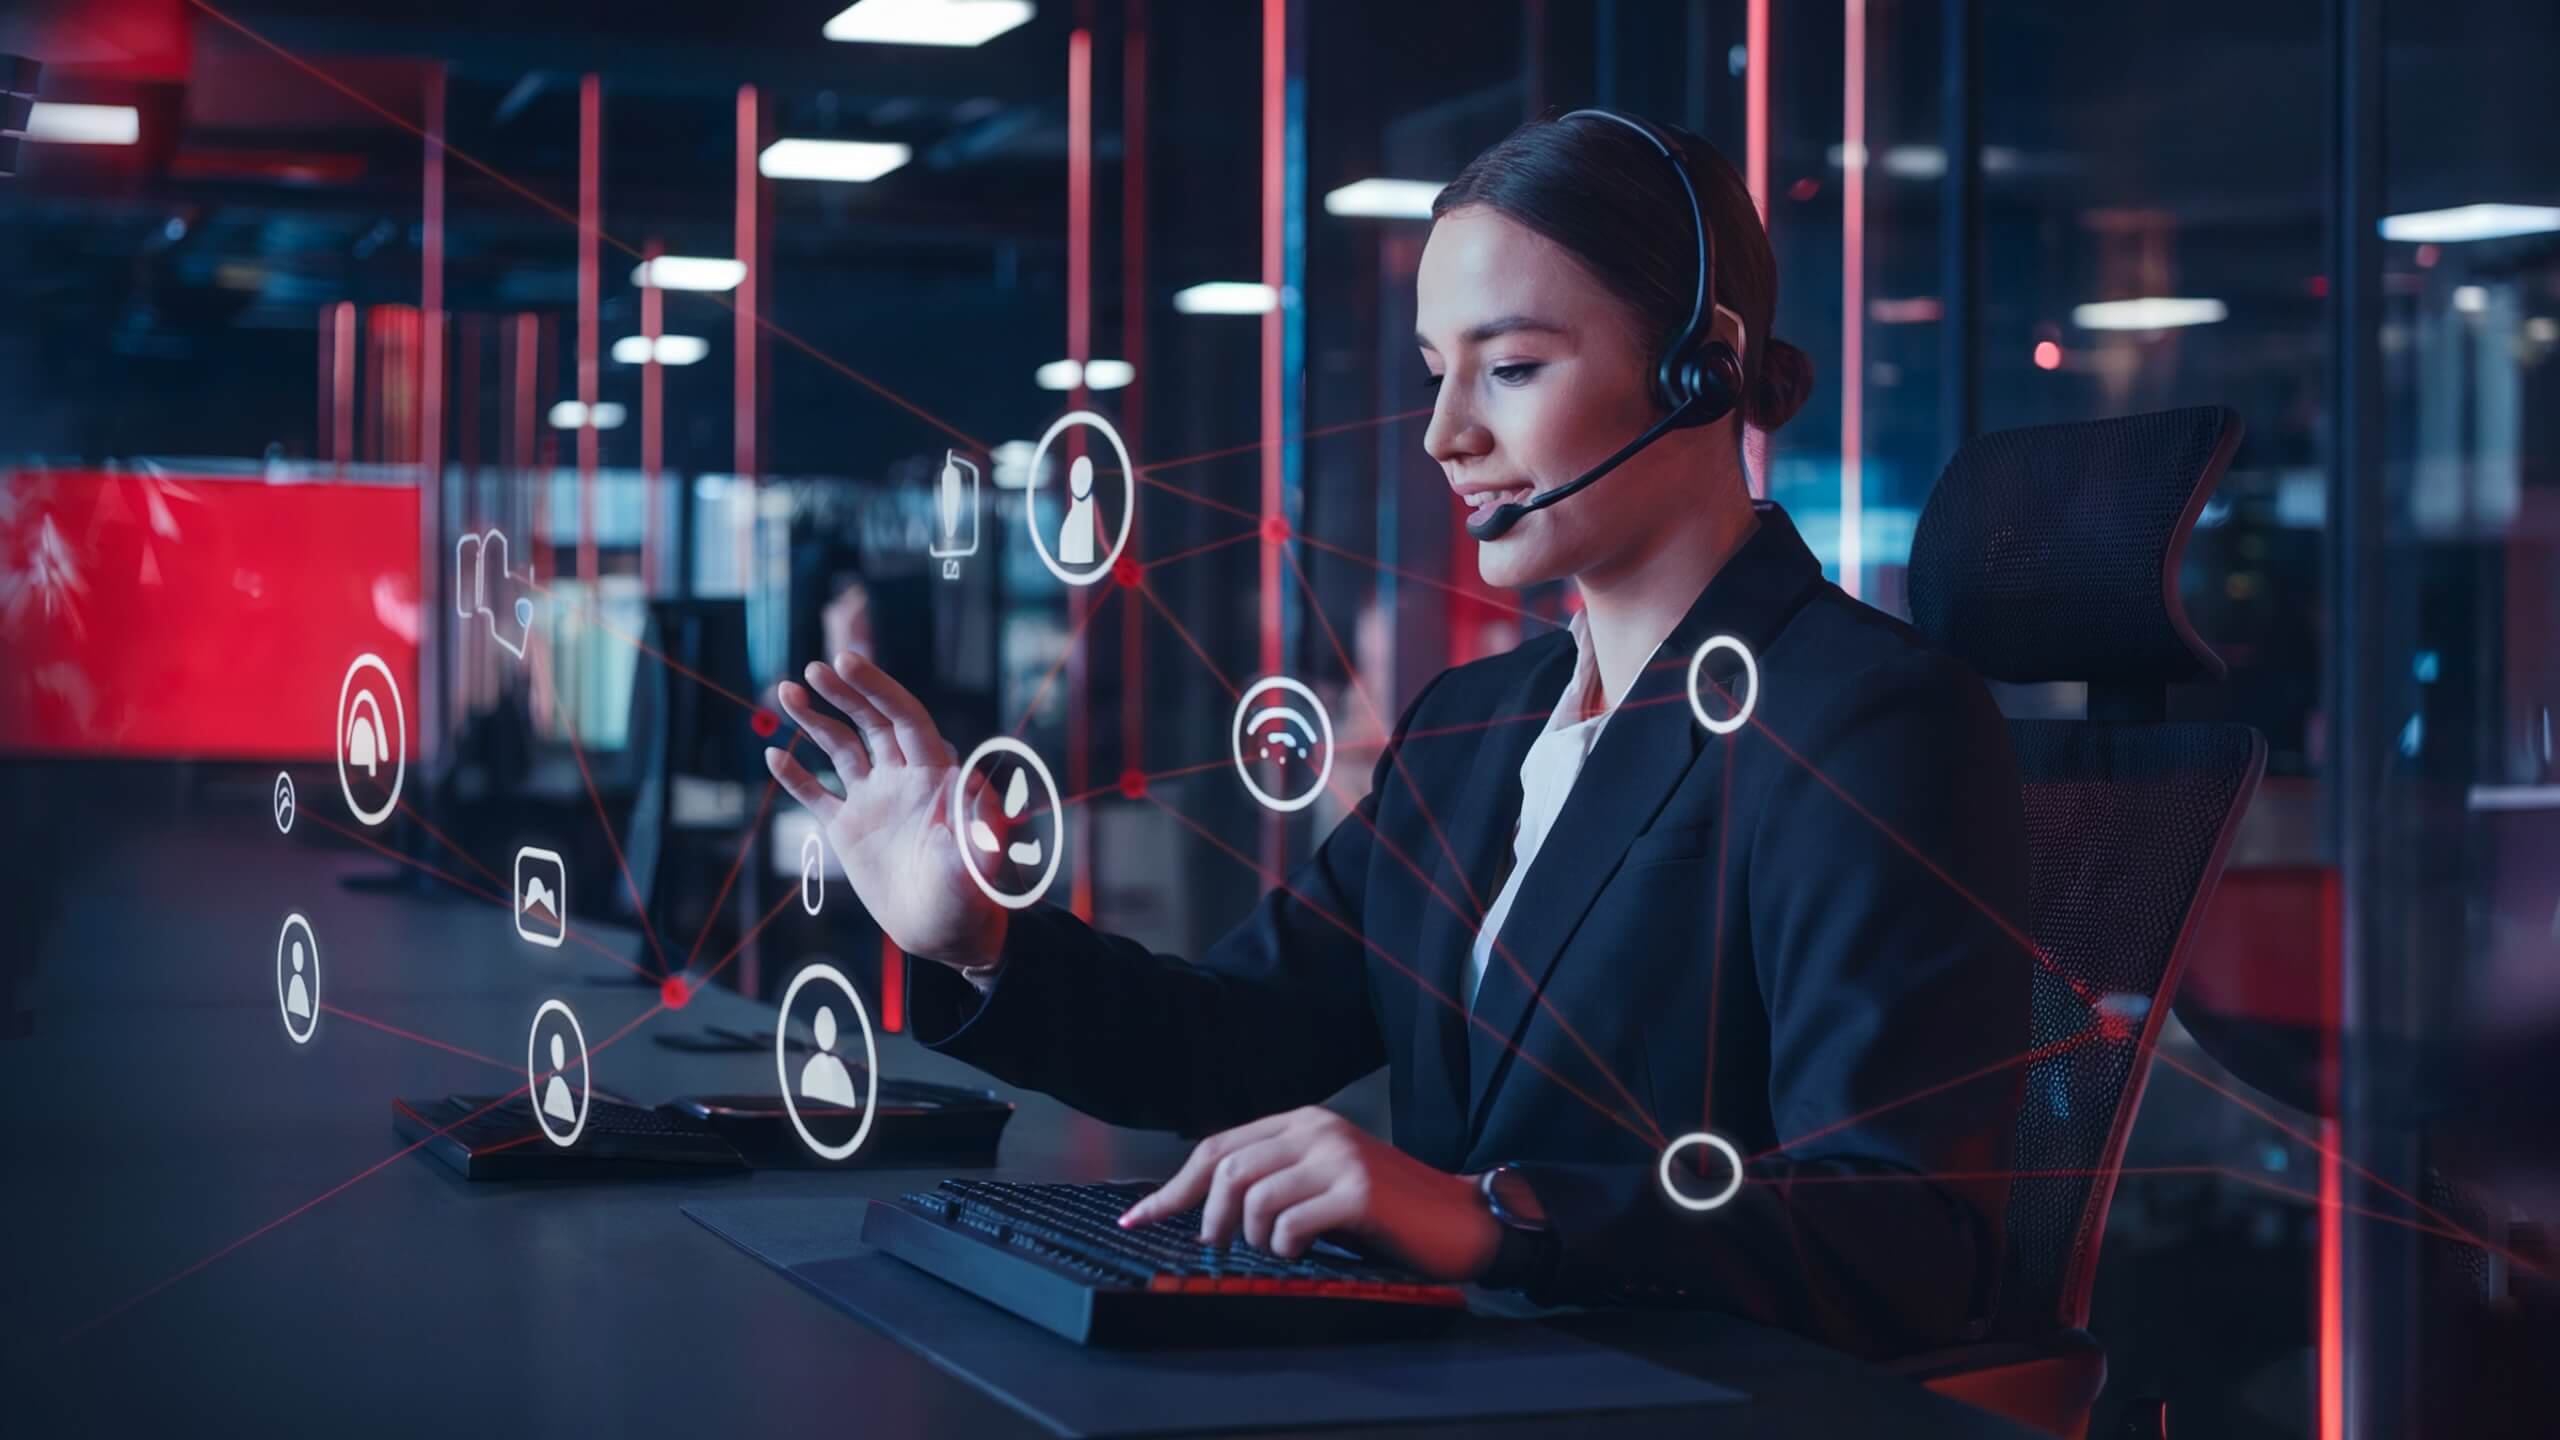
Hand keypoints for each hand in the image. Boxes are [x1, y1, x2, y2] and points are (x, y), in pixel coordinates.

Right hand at [766, 652, 1008, 972]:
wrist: (945, 935)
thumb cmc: (971, 899)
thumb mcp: (975, 867)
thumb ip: (974, 831)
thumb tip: (973, 794)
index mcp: (935, 775)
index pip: (905, 718)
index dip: (878, 688)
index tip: (847, 662)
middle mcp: (903, 779)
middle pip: (871, 723)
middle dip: (843, 694)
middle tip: (811, 669)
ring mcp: (873, 801)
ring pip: (840, 748)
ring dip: (815, 720)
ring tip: (786, 691)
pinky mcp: (848, 829)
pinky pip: (816, 794)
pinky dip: (794, 775)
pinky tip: (773, 754)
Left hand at [1116, 1106, 1501, 1282]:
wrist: (1462, 1221)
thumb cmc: (1390, 1212)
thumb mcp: (1324, 1184)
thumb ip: (1275, 1182)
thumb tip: (1206, 1214)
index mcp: (1304, 1123)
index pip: (1219, 1147)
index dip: (1172, 1188)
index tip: (1137, 1220)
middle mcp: (1318, 1130)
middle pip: (1227, 1169)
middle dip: (1210, 1219)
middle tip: (1220, 1250)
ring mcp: (1339, 1157)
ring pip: (1253, 1198)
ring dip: (1255, 1238)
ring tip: (1282, 1250)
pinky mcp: (1358, 1191)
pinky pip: (1290, 1224)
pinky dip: (1287, 1247)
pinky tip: (1307, 1251)